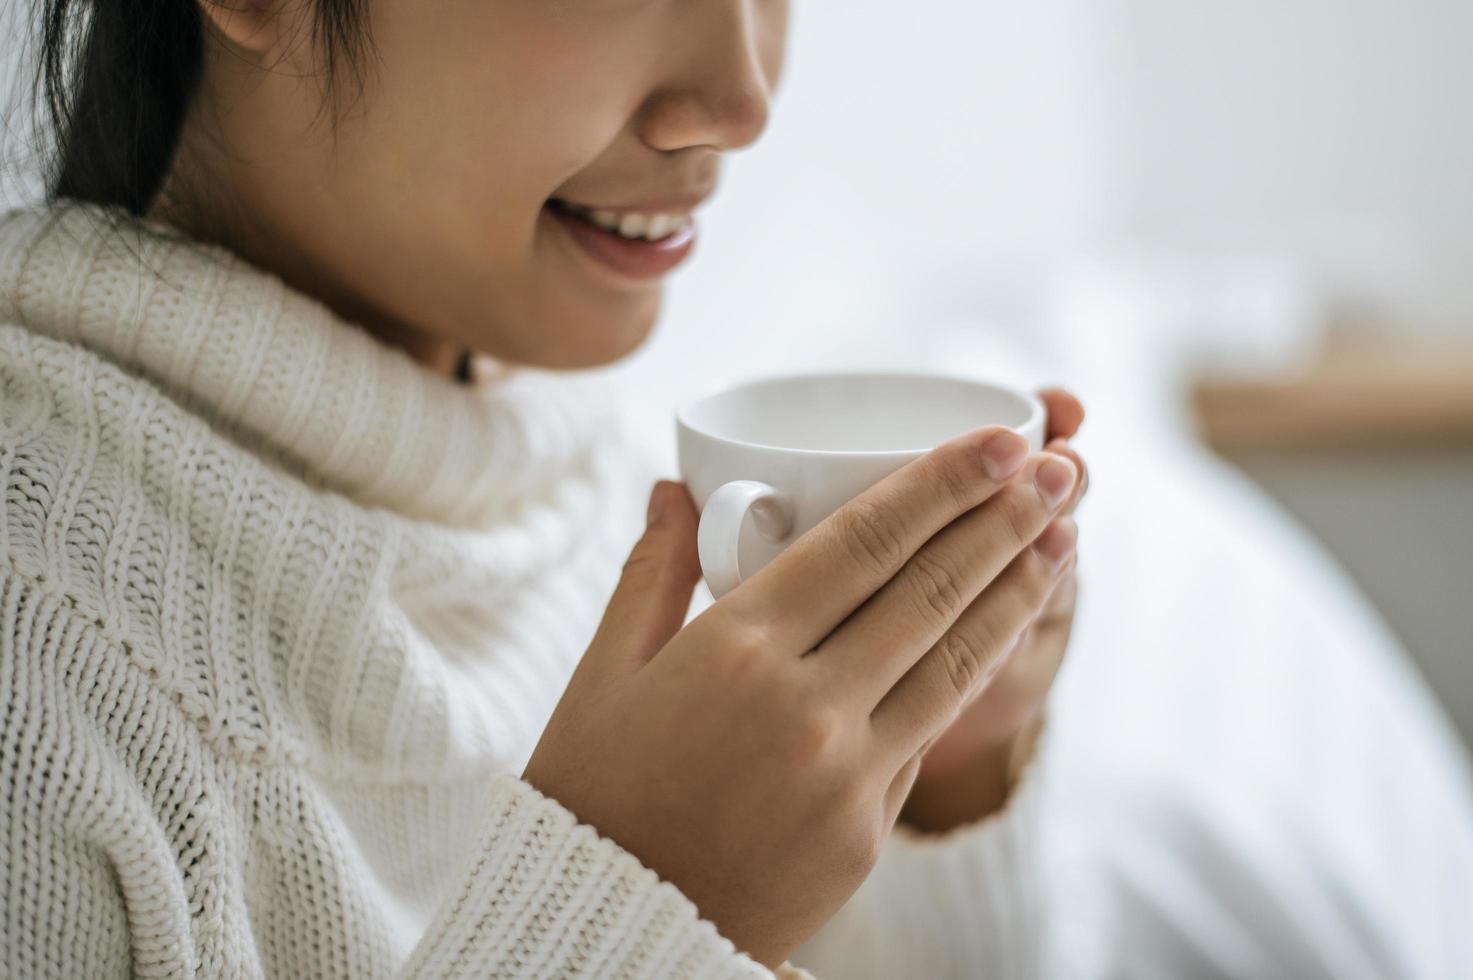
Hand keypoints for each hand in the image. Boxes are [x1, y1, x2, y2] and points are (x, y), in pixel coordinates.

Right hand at [522, 425, 1078, 968]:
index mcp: (734, 651)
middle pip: (929, 590)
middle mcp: (805, 706)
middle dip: (1004, 520)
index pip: (864, 540)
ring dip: (1016, 591)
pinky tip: (1000, 629)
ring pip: (954, 660)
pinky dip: (973, 669)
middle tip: (1057, 468)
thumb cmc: (593, 792)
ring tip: (1063, 536)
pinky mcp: (867, 829)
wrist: (610, 929)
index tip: (996, 440)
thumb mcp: (602, 673)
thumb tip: (677, 487)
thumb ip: (652, 572)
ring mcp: (847, 774)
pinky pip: (928, 731)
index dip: (941, 482)